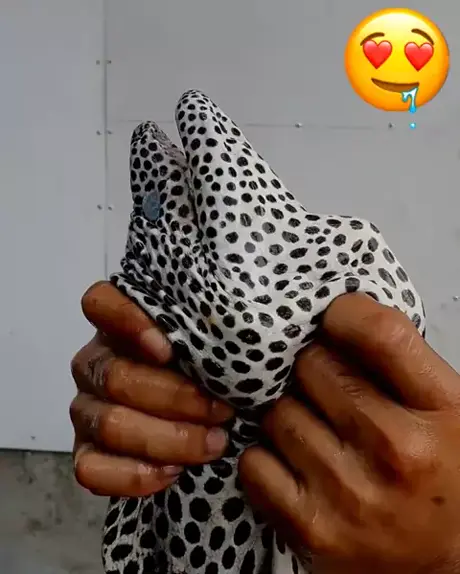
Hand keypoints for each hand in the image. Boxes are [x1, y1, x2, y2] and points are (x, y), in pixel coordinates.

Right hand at [70, 282, 232, 496]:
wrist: (201, 423)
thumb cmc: (211, 373)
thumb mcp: (214, 346)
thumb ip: (216, 331)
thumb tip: (243, 324)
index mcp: (121, 326)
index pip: (100, 303)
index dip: (126, 320)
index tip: (169, 349)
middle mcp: (96, 363)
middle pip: (116, 376)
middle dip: (176, 398)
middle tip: (223, 412)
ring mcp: (86, 409)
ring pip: (109, 424)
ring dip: (168, 438)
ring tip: (215, 444)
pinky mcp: (85, 453)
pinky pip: (90, 469)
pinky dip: (134, 475)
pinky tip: (174, 472)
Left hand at [240, 294, 459, 573]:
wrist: (449, 562)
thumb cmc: (445, 473)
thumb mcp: (446, 407)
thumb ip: (399, 362)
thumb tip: (337, 315)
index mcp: (441, 410)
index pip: (380, 333)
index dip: (344, 314)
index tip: (332, 319)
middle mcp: (397, 450)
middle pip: (313, 366)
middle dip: (311, 368)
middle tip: (324, 385)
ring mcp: (350, 492)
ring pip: (278, 413)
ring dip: (288, 413)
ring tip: (314, 428)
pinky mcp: (311, 527)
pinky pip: (254, 462)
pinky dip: (265, 457)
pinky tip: (293, 462)